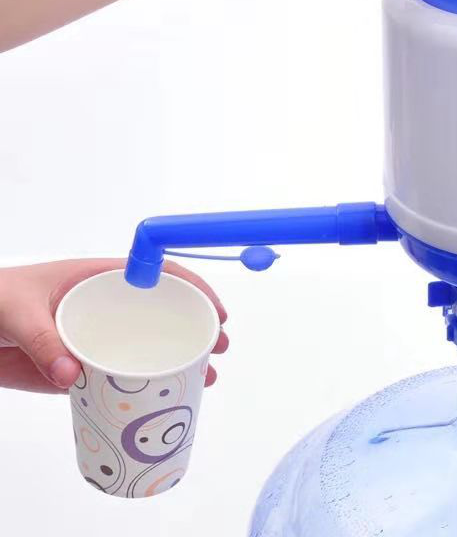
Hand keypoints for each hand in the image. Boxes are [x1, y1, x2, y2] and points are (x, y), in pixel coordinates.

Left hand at [0, 259, 227, 393]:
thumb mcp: (16, 310)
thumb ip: (42, 339)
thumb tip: (72, 373)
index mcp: (98, 278)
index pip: (158, 275)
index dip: (193, 288)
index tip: (214, 310)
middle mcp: (105, 306)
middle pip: (163, 311)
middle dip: (197, 326)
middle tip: (220, 347)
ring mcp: (96, 337)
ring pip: (148, 345)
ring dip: (181, 359)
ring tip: (208, 376)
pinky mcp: (81, 366)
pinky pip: (121, 375)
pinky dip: (147, 386)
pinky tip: (167, 397)